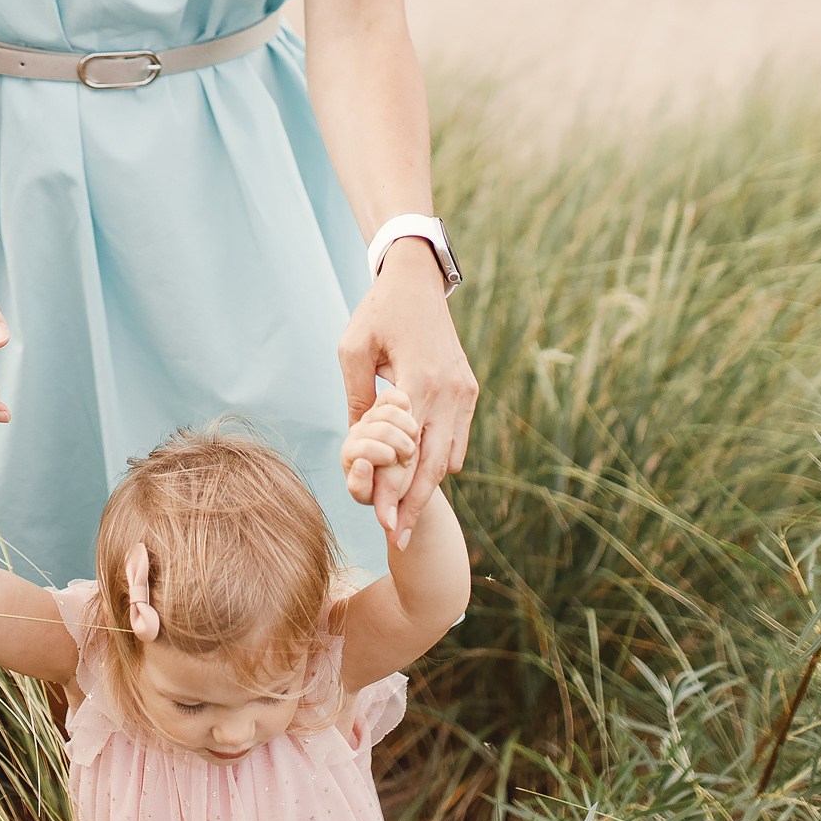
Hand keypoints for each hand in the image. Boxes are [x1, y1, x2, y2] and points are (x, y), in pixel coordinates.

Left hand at [337, 241, 477, 549]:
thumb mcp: (352, 350)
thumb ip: (358, 399)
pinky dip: (441, 462)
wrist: (416, 281)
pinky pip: (458, 439)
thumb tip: (358, 444)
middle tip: (399, 539)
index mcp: (421, 381)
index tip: (384, 523)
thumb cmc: (376, 313)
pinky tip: (419, 480)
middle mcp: (450, 392)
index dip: (397, 491)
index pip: (409, 452)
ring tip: (405, 517)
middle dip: (416, 504)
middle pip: (436, 465)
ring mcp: (464, 393)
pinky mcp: (468, 390)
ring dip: (429, 486)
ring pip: (451, 457)